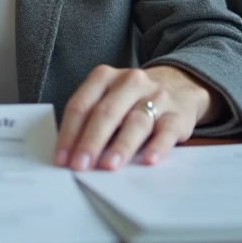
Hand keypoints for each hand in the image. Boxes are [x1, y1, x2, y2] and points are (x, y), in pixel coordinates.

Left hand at [55, 65, 223, 170]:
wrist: (180, 85)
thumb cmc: (132, 100)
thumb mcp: (109, 98)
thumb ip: (90, 119)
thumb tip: (70, 156)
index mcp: (105, 76)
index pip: (82, 104)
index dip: (69, 132)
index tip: (62, 158)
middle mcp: (130, 82)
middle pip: (107, 112)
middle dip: (91, 141)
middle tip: (81, 165)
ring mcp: (156, 97)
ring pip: (136, 121)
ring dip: (121, 145)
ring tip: (109, 166)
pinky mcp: (178, 115)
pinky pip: (166, 130)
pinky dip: (157, 146)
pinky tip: (148, 160)